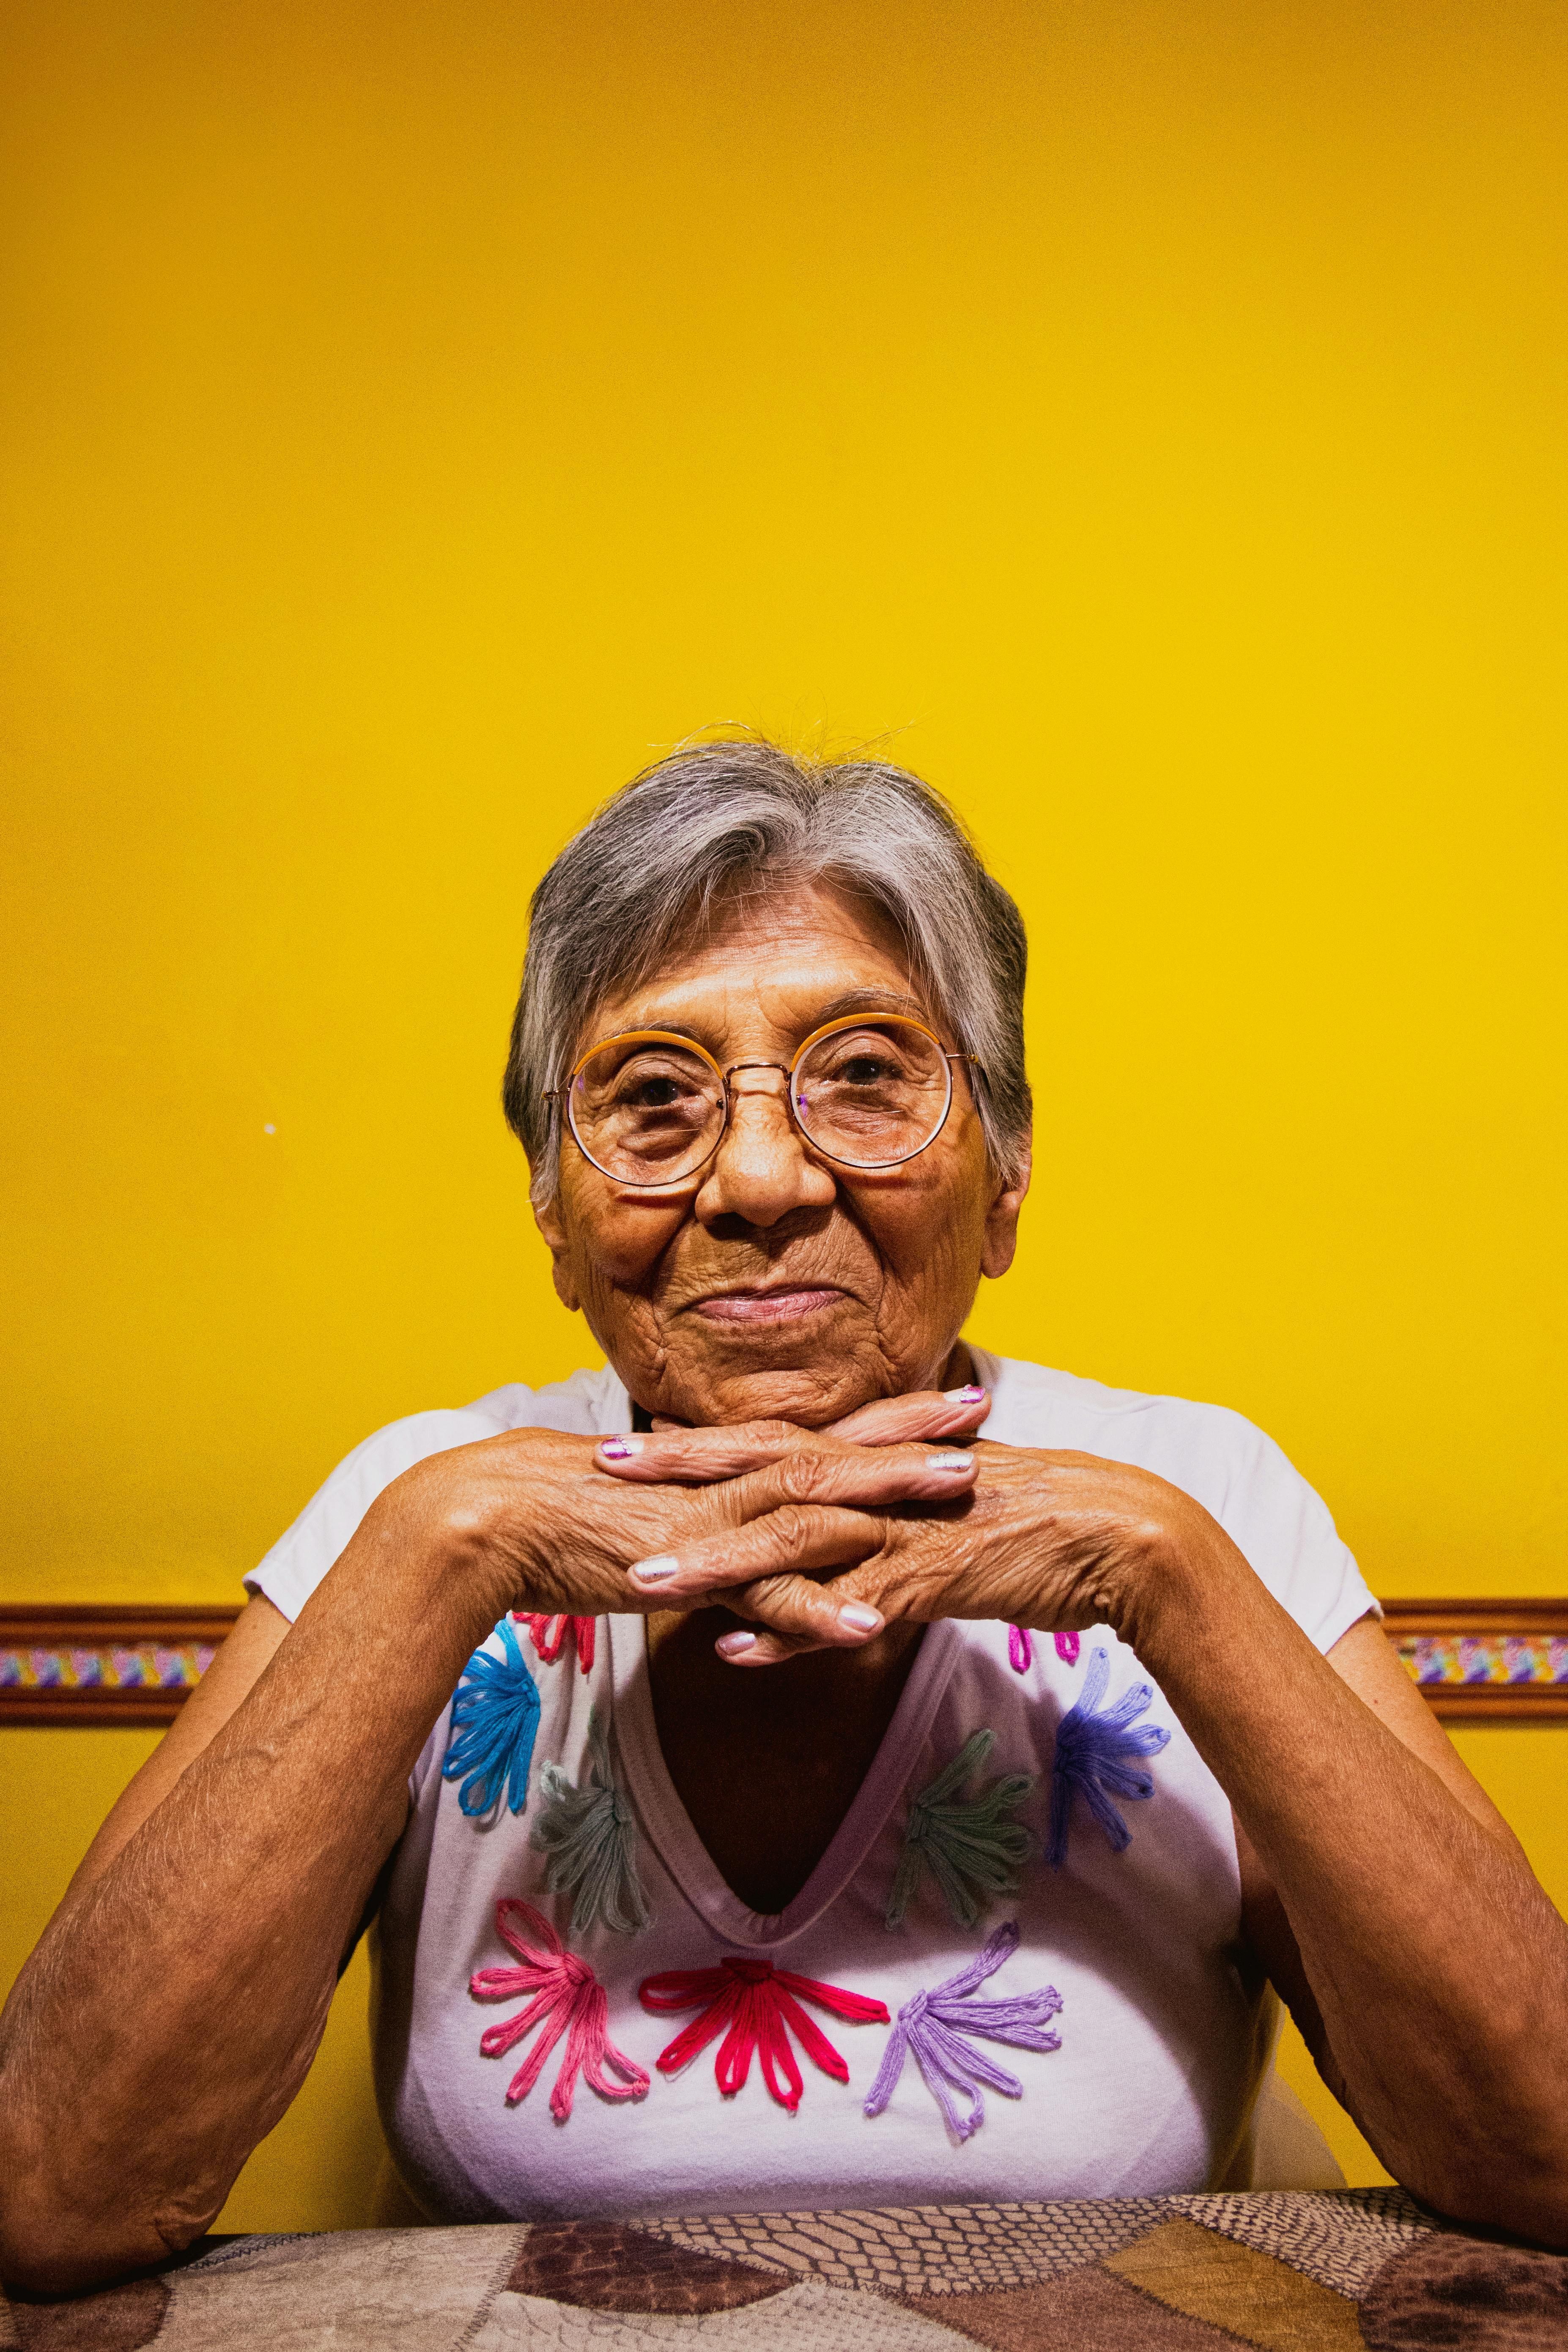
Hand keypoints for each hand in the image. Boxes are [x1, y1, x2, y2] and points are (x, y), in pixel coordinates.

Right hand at [378, 1386, 994, 1651]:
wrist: (489, 1518)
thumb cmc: (561, 1514)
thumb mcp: (652, 1507)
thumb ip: (703, 1514)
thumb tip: (736, 1526)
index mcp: (723, 1466)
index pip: (824, 1433)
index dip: (893, 1417)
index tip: (955, 1398)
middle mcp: (728, 1481)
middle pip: (838, 1450)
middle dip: (915, 1432)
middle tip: (986, 1405)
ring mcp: (713, 1522)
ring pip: (817, 1506)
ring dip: (891, 1497)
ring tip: (960, 1492)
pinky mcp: (687, 1569)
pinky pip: (763, 1595)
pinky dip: (816, 1609)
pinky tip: (867, 1624)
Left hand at [594, 1409, 1224, 1662]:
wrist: (1117, 1538)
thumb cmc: (1032, 1528)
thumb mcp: (943, 1516)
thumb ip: (884, 1525)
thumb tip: (835, 1550)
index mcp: (878, 1462)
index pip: (772, 1442)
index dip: (699, 1441)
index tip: (629, 1438)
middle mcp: (881, 1484)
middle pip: (764, 1468)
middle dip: (680, 1471)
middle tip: (602, 1470)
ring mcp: (905, 1528)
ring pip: (793, 1539)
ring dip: (716, 1560)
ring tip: (643, 1579)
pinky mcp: (934, 1578)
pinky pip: (849, 1607)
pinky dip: (792, 1631)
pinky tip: (737, 1652)